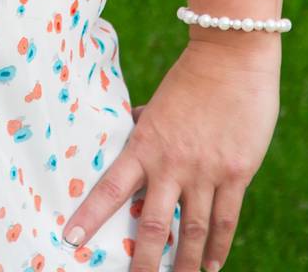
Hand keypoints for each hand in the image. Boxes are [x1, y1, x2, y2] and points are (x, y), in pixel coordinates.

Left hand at [60, 41, 280, 271]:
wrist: (231, 56)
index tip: (71, 241)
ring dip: (184, 264)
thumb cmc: (191, 77)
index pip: (111, 187)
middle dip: (142, 261)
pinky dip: (218, 247)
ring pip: (192, 232)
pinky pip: (225, 220)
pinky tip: (211, 265)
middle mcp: (173, 162)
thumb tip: (132, 133)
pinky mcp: (236, 173)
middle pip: (153, 225)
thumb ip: (146, 126)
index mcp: (145, 143)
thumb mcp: (160, 103)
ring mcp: (206, 170)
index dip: (90, 217)